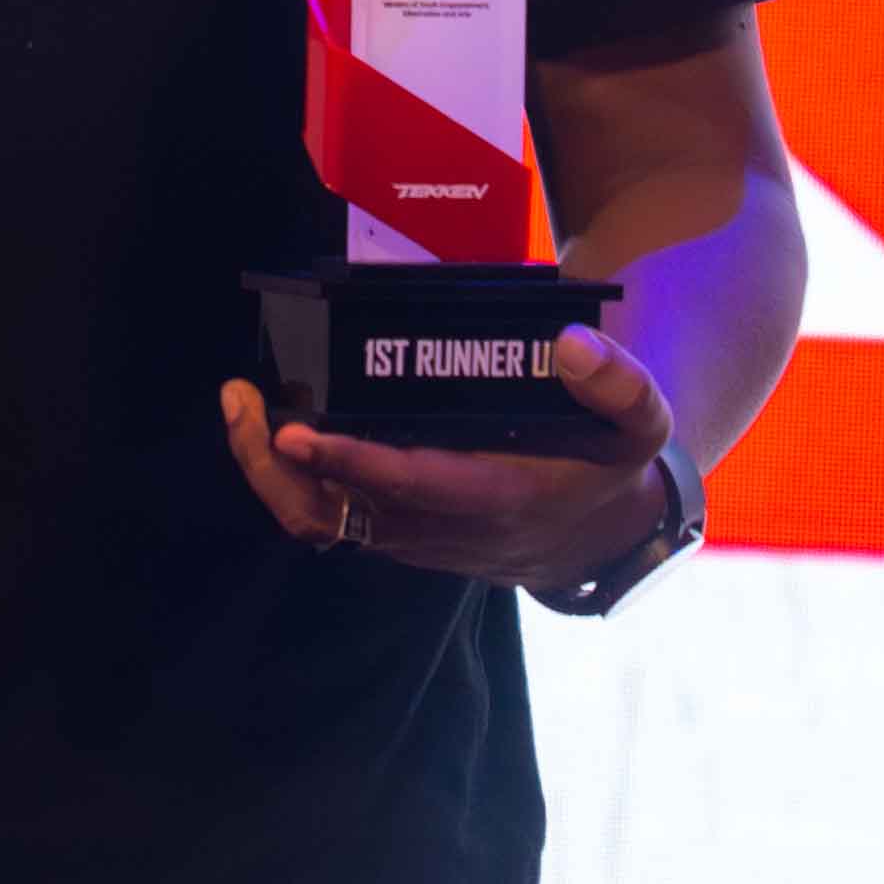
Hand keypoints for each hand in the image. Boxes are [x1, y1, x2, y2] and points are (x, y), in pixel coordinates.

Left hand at [213, 324, 679, 587]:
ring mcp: (414, 537)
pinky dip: (293, 478)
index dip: (347, 463)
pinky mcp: (399, 535)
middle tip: (241, 401)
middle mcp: (444, 529)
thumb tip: (570, 344)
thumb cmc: (610, 467)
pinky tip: (272, 423)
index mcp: (499, 499)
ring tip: (242, 403)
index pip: (409, 485)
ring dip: (270, 473)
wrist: (601, 539)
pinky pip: (330, 517)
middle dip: (274, 467)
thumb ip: (621, 384)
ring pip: (322, 521)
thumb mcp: (642, 425)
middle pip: (337, 514)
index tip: (295, 431)